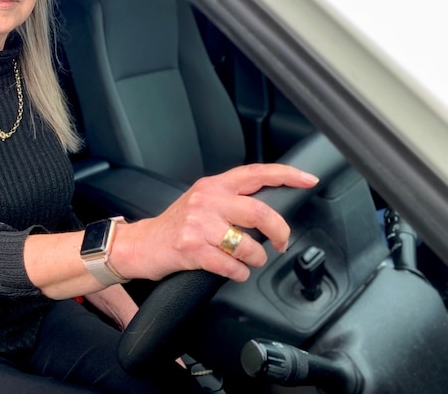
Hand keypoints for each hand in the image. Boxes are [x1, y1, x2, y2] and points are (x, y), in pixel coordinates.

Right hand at [116, 164, 318, 282]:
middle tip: (281, 243)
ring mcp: (198, 224)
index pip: (256, 173)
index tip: (308, 180)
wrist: (140, 245)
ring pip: (248, 245)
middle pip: (260, 212)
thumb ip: (231, 199)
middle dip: (279, 233)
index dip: (286, 175)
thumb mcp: (201, 202)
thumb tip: (269, 211)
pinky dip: (239, 274)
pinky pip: (231, 266)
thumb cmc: (174, 227)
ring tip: (248, 262)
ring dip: (256, 260)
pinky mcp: (191, 248)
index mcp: (213, 185)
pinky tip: (233, 271)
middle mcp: (206, 200)